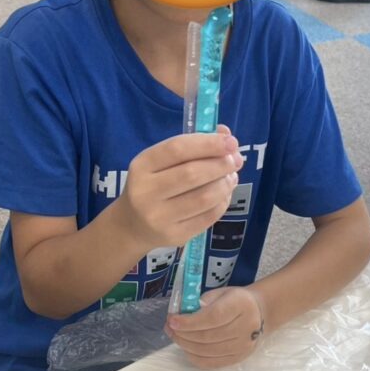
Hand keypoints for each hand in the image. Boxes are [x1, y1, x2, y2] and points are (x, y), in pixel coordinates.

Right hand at [118, 126, 242, 250]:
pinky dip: (223, 202)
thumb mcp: (162, 161)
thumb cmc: (153, 185)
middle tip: (236, 160)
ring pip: (204, 197)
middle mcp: (146, 192)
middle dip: (221, 164)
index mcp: (142, 166)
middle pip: (192, 174)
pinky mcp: (174, 235)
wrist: (133, 225)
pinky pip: (208, 217)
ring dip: (225, 184)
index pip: (177, 149)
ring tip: (231, 176)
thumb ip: (192, 146)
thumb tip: (226, 135)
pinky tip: (224, 194)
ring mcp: (159, 217)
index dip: (208, 144)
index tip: (231, 141)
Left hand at [166, 286, 264, 369]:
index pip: (212, 317)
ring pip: (207, 351)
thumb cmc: (234, 300)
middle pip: (207, 336)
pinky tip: (186, 347)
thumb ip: (201, 302)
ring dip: (185, 345)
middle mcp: (246, 327)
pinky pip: (210, 363)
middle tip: (170, 328)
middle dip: (183, 334)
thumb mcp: (220, 293)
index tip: (172, 320)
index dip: (190, 322)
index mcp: (241, 305)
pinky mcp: (238, 358)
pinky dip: (193, 356)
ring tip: (175, 336)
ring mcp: (243, 346)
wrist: (258, 312)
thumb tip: (180, 316)